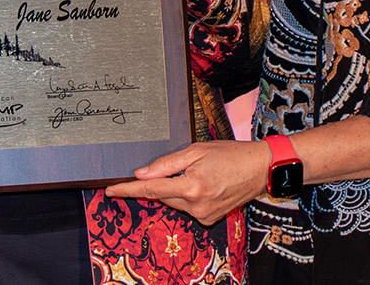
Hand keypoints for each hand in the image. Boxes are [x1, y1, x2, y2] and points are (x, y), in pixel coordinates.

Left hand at [103, 140, 268, 225]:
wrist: (260, 169)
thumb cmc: (230, 154)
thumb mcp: (196, 151)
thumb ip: (166, 164)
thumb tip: (141, 174)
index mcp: (192, 187)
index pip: (151, 190)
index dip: (128, 190)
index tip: (110, 190)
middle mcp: (197, 206)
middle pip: (163, 196)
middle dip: (161, 182)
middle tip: (180, 166)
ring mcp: (204, 215)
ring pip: (175, 201)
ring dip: (176, 188)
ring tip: (199, 172)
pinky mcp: (210, 219)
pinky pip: (188, 207)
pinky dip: (188, 195)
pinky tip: (204, 183)